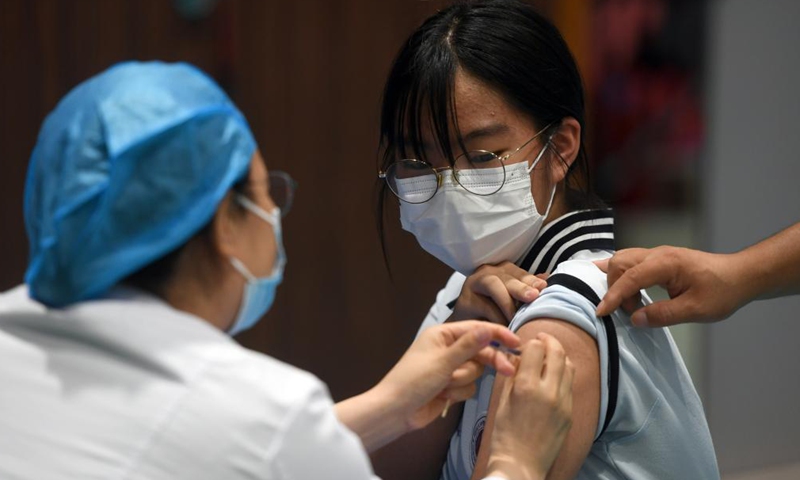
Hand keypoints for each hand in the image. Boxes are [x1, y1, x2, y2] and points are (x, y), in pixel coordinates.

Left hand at [379, 321, 521, 431]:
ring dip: (462, 381)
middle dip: (490, 362)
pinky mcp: (450, 386)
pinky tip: (442, 396)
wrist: (395, 412)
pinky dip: (458, 392)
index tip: (517, 343)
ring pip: (475, 371)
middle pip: (480, 351)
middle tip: (509, 370)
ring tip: (444, 386)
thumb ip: (468, 346)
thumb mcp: (443, 362)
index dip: (497, 335)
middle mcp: (447, 349)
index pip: (476, 329)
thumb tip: (487, 328)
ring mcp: (449, 368)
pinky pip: (469, 386)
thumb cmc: (413, 382)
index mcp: (442, 335)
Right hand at [452, 262, 546, 324]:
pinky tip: (506, 328)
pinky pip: (484, 307)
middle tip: (533, 297)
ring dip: (508, 303)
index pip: (519, 273)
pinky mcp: (465, 301)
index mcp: (502, 270)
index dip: (531, 280)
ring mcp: (474, 284)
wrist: (465, 328)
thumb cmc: (492, 312)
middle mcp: (487, 273)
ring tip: (518, 318)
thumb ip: (527, 289)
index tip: (543, 287)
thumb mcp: (511, 300)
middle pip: (507, 278)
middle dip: (521, 287)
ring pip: (494, 287)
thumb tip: (548, 279)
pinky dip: (497, 318)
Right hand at [485, 333, 574, 479]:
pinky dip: (563, 374)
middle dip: (550, 341)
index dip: (530, 342)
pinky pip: (570, 385)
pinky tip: (554, 377)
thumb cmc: (504, 435)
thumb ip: (512, 376)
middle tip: (542, 338)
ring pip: (569, 366)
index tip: (525, 344)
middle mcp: (549, 391)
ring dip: (559, 356)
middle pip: (557, 352)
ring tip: (549, 356)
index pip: (536, 348)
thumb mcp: (502, 401)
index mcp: (527, 386)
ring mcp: (563, 402)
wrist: (520, 465)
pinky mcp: (570, 412)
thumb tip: (517, 357)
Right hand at [595, 246, 748, 326]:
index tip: (601, 313)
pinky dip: (619, 272)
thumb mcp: (696, 310)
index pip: (630, 278)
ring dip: (618, 280)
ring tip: (629, 302)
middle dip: (615, 288)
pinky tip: (610, 277)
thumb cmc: (722, 292)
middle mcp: (657, 254)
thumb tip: (635, 319)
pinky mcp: (659, 258)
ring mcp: (657, 253)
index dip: (613, 296)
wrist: (741, 275)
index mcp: (666, 264)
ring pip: (622, 259)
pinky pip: (631, 260)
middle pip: (620, 263)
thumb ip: (663, 315)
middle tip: (629, 310)